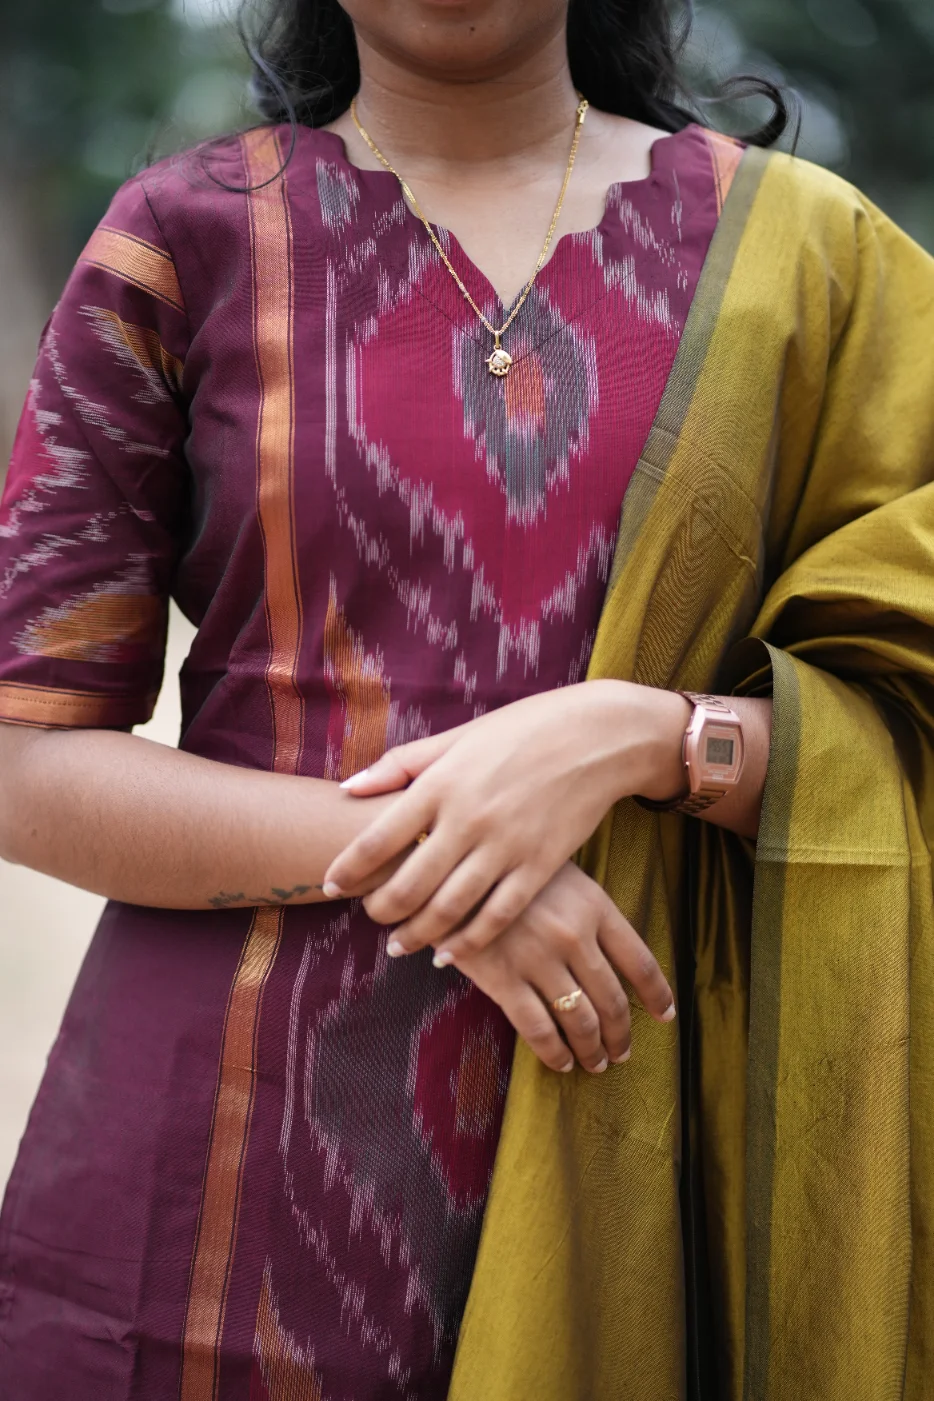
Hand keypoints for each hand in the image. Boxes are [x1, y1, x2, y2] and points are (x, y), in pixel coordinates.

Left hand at [322, 680, 688, 957]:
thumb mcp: (458, 737)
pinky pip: (497, 916)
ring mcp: (505, 846)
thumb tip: (349, 788)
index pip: (379, 837)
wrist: (598, 736)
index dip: (348, 868)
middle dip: (380, 910)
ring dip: (417, 934)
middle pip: (409, 884)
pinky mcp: (540, 867)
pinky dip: (468, 941)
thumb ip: (402, 764)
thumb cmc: (522, 730)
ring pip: (449, 908)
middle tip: (368, 917)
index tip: (329, 884)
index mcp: (442, 782)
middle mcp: (468, 818)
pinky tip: (449, 953)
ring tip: (399, 945)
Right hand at [447, 861, 675, 1072]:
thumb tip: (612, 959)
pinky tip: (561, 1062)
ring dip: (592, 1050)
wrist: (448, 865)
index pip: (640, 962)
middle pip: (612, 1000)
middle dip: (621, 1034)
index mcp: (594, 907)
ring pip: (579, 1021)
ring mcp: (538, 959)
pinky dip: (555, 1053)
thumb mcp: (561, 875)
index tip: (664, 1015)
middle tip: (623, 1051)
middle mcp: (573, 936)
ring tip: (596, 1063)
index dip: (657, 995)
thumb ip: (588, 912)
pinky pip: (538, 1029)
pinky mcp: (503, 979)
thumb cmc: (508, 867)